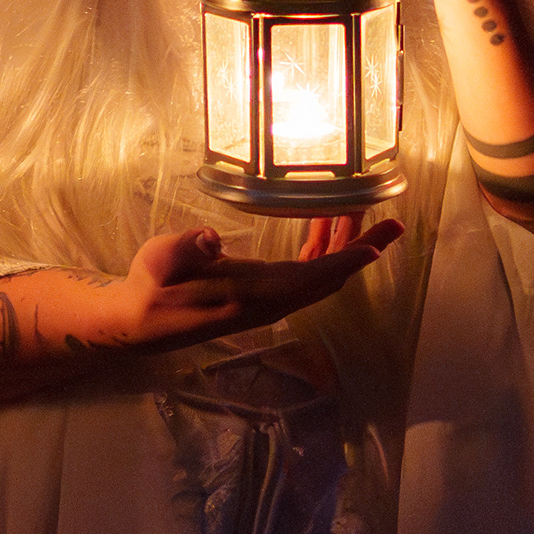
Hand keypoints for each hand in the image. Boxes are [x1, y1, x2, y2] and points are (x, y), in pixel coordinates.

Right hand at [121, 215, 407, 354]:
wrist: (141, 319)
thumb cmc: (152, 284)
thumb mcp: (162, 259)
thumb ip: (187, 248)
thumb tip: (209, 239)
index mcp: (253, 292)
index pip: (311, 276)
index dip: (346, 259)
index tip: (379, 244)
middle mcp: (270, 302)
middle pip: (329, 278)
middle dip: (363, 250)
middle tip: (391, 222)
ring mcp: (269, 302)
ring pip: (320, 277)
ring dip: (343, 248)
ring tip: (360, 214)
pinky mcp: (262, 297)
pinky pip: (304, 277)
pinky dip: (322, 253)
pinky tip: (320, 230)